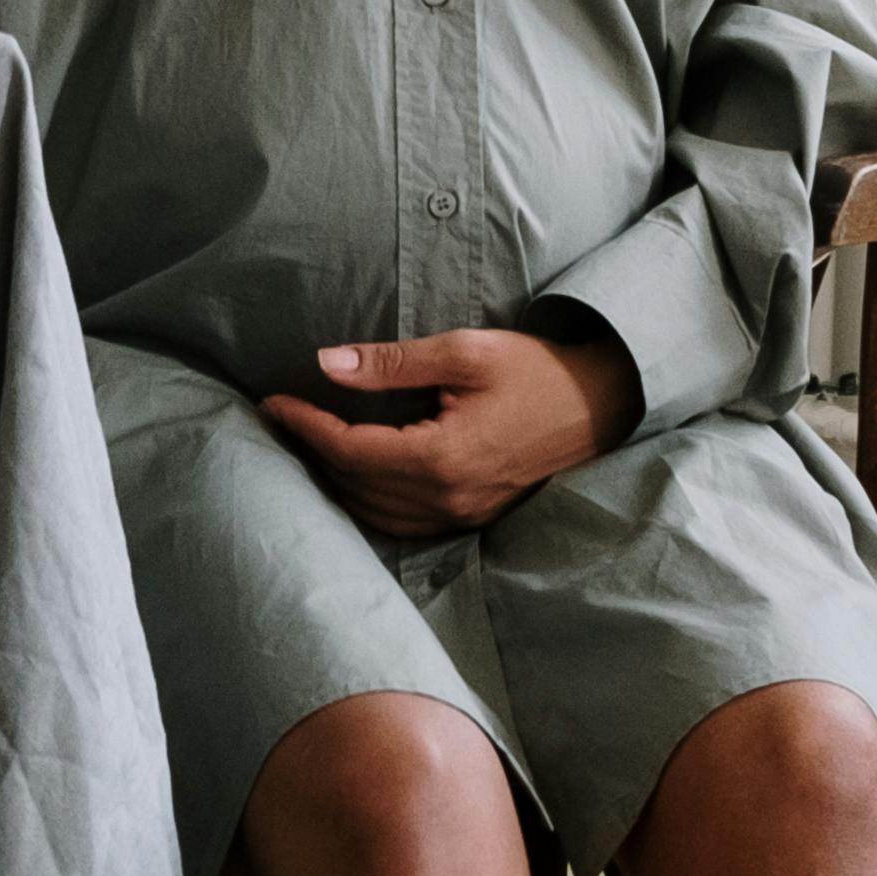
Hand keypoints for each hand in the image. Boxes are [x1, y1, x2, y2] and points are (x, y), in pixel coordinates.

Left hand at [260, 325, 640, 542]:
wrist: (602, 405)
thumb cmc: (537, 371)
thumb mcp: (465, 352)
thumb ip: (394, 362)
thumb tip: (328, 363)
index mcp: (443, 457)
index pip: (351, 450)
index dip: (306, 426)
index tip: (273, 402)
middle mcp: (449, 498)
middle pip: (355, 486)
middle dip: (311, 453)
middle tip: (280, 420)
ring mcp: (462, 515)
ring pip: (374, 513)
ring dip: (335, 483)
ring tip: (306, 446)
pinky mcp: (472, 517)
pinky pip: (403, 523)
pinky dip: (368, 503)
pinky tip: (353, 477)